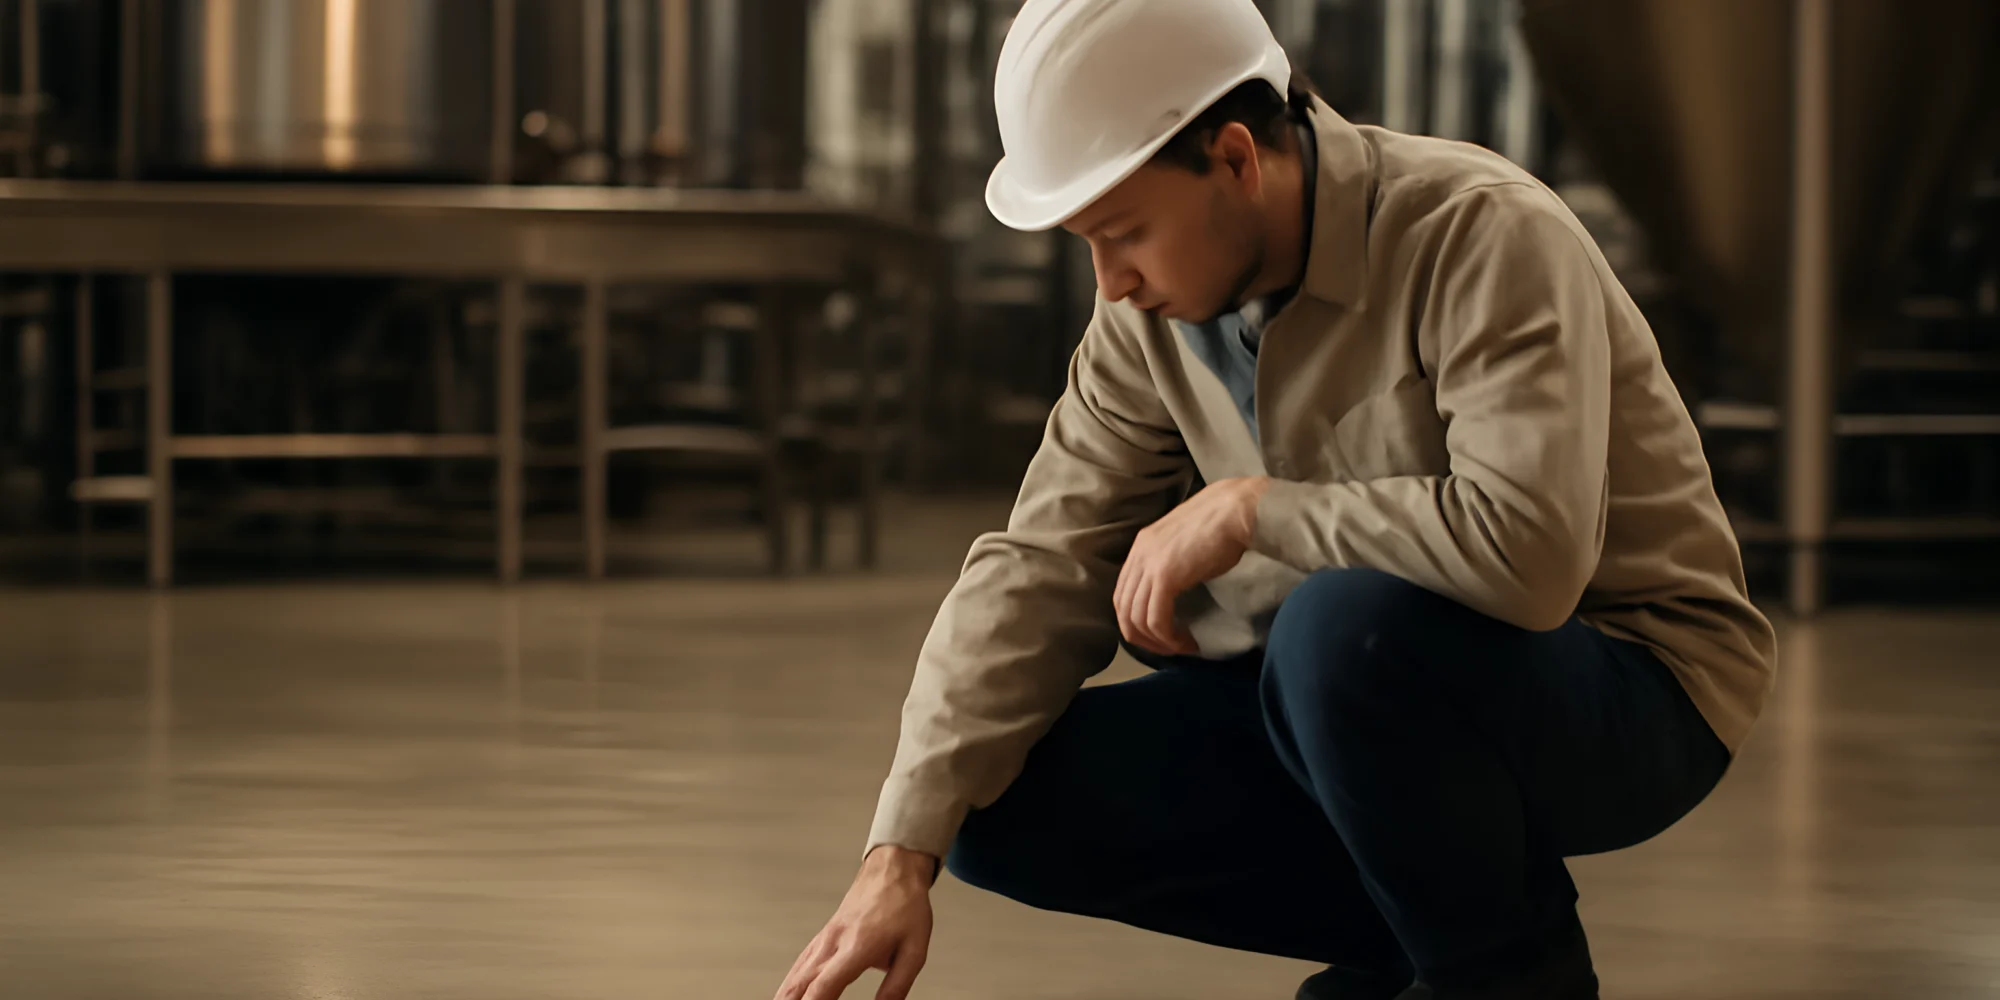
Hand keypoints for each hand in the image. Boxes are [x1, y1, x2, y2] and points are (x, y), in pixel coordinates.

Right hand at [776, 845, 936, 999]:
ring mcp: (826, 938)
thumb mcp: (914, 951)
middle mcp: (835, 942)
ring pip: (797, 972)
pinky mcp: (824, 935)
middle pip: (803, 982)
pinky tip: (786, 992)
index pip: (824, 985)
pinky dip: (790, 981)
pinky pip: (801, 962)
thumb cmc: (904, 906)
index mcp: (856, 948)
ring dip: (785, 994)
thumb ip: (897, 986)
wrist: (893, 871)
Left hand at [1115, 476, 1270, 656]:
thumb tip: (1178, 587)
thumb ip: (1173, 561)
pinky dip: (1168, 637)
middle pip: (1123, 609)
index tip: (1160, 633)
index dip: (1136, 619)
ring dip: (1157, 641)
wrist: (1236, 508)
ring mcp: (1149, 564)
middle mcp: (1139, 554)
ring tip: (1180, 647)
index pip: (1123, 592)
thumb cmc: (1223, 523)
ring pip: (1136, 618)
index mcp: (1142, 546)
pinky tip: (1185, 641)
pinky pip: (1156, 619)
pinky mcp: (1165, 576)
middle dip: (1142, 636)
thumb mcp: (1186, 543)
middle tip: (1167, 648)